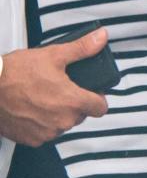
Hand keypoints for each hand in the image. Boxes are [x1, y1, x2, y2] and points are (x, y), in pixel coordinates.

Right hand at [0, 28, 108, 145]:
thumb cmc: (15, 73)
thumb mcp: (53, 54)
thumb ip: (82, 48)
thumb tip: (101, 38)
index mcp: (73, 102)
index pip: (101, 108)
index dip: (97, 98)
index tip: (91, 92)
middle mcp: (62, 121)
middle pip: (81, 115)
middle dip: (75, 103)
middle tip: (61, 89)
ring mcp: (46, 133)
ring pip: (63, 124)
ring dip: (59, 114)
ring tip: (44, 97)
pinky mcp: (31, 139)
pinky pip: (46, 133)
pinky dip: (42, 123)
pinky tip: (33, 109)